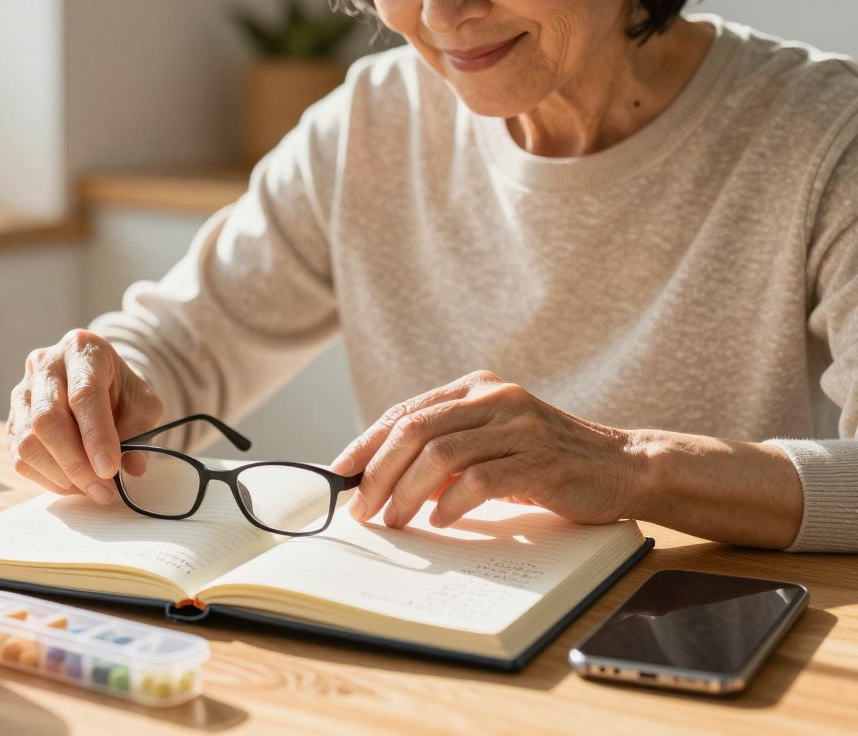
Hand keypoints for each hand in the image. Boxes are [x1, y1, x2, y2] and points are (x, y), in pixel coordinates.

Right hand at [7, 329, 162, 502]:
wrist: (98, 383)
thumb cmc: (121, 391)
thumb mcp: (143, 403)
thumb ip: (140, 431)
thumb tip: (131, 468)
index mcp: (81, 350)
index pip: (83, 394)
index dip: (96, 435)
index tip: (110, 469)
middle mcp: (44, 365)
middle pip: (47, 420)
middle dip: (76, 464)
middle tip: (103, 490)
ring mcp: (21, 392)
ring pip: (27, 443)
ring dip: (61, 476)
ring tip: (92, 489)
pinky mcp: (11, 421)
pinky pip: (20, 458)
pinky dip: (48, 479)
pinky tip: (73, 483)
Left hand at [329, 370, 641, 528]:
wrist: (623, 466)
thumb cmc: (548, 462)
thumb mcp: (491, 447)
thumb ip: (445, 455)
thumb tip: (383, 483)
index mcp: (476, 389)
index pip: (405, 413)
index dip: (367, 443)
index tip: (339, 474)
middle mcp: (495, 398)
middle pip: (415, 430)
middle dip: (379, 472)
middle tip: (362, 508)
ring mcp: (519, 425)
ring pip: (442, 454)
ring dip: (408, 492)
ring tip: (394, 521)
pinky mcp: (541, 458)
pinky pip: (482, 479)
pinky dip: (452, 503)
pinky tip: (439, 521)